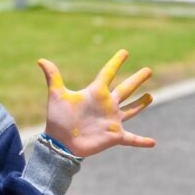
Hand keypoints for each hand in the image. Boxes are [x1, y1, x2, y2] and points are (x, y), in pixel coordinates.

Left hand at [38, 49, 154, 157]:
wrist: (59, 142)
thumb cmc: (58, 118)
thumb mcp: (57, 95)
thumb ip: (53, 77)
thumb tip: (41, 60)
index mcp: (95, 93)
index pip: (108, 73)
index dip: (116, 62)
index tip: (124, 52)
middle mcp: (106, 105)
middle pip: (125, 89)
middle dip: (137, 80)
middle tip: (148, 70)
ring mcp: (111, 120)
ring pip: (131, 110)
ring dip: (141, 104)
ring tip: (150, 96)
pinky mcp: (114, 136)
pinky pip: (132, 139)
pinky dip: (142, 141)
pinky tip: (153, 142)